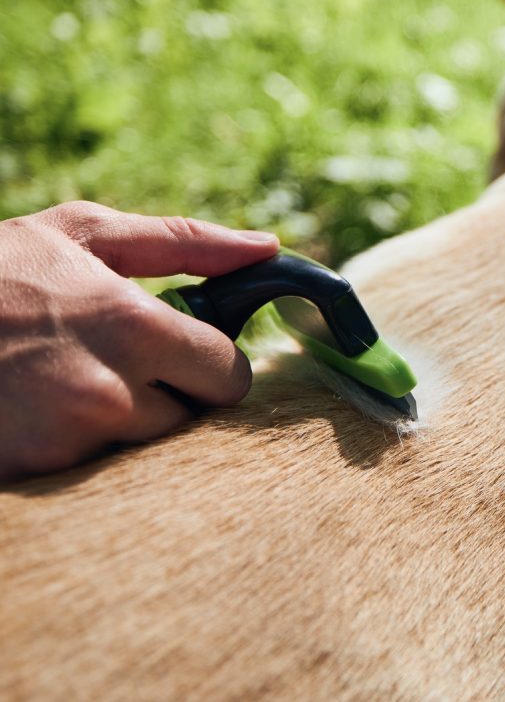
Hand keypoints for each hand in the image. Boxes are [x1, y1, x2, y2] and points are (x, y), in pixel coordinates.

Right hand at [0, 201, 278, 480]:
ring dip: (122, 422)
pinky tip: (41, 410)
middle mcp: (108, 393)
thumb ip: (184, 242)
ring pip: (141, 450)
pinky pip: (91, 475)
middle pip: (191, 419)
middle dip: (171, 394)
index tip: (188, 352)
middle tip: (124, 364)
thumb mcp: (84, 234)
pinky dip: (77, 448)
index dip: (214, 364)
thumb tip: (266, 247)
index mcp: (134, 328)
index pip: (230, 377)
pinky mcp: (33, 476)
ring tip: (69, 381)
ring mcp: (66, 442)